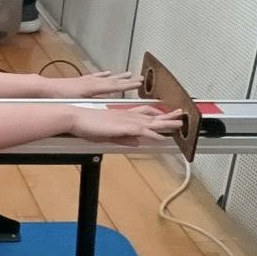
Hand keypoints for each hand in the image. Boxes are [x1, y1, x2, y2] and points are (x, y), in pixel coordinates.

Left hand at [52, 70, 141, 98]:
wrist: (45, 88)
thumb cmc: (59, 97)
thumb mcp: (76, 103)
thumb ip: (90, 107)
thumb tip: (103, 110)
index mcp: (92, 88)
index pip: (114, 87)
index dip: (127, 86)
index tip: (139, 84)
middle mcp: (92, 82)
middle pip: (113, 81)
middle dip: (127, 81)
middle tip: (140, 78)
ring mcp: (87, 80)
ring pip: (106, 78)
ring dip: (118, 77)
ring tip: (128, 74)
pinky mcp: (81, 80)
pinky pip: (96, 76)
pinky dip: (103, 75)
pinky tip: (107, 73)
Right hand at [68, 107, 182, 146]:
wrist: (76, 118)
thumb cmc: (87, 125)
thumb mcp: (108, 135)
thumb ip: (123, 138)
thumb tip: (137, 142)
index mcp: (122, 115)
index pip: (144, 113)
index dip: (156, 114)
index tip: (166, 114)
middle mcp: (127, 116)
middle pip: (152, 116)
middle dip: (167, 117)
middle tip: (180, 116)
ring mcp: (126, 120)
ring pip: (151, 122)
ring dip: (165, 123)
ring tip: (178, 124)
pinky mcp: (123, 127)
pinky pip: (142, 130)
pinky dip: (152, 133)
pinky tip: (161, 136)